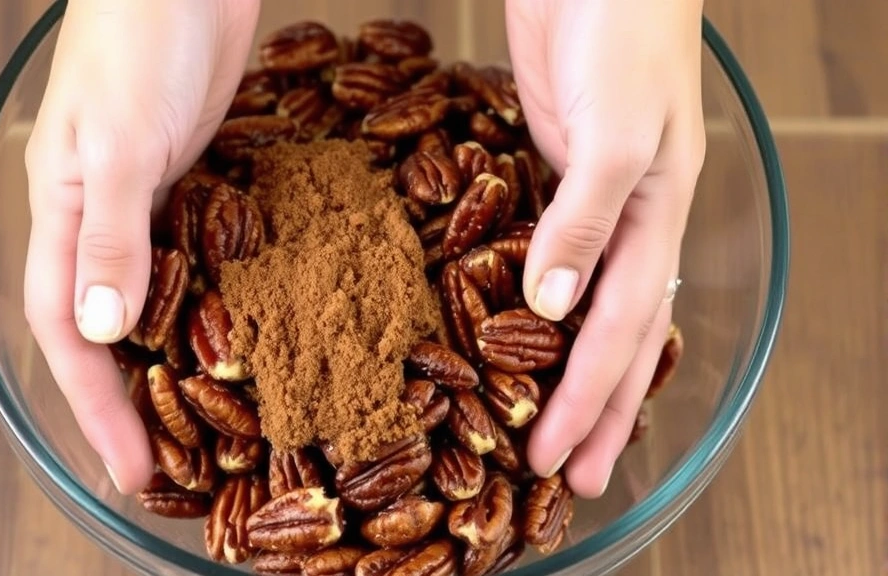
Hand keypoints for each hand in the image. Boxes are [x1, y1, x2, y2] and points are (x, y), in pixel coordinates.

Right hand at [23, 0, 259, 493]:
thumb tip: (99, 328)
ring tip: (206, 414)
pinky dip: (213, 295)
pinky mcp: (194, 176)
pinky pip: (198, 254)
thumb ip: (110, 232)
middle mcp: (100, 214)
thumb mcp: (119, 138)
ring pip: (155, 295)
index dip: (94, 403)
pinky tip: (242, 325)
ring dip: (175, 354)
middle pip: (107, 324)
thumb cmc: (139, 33)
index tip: (129, 463)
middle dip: (131, 396)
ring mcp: (149, 196)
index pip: (64, 328)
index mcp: (61, 209)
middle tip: (168, 462)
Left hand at [505, 0, 705, 497]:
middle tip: (562, 474)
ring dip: (562, 361)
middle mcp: (626, 217)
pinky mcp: (546, 165)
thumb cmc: (626, 27)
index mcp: (657, 215)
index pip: (623, 332)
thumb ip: (587, 218)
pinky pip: (539, 245)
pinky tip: (512, 317)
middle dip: (590, 406)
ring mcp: (586, 194)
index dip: (591, 400)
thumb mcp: (618, 130)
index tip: (559, 460)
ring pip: (581, 298)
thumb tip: (555, 307)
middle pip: (612, 332)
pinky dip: (527, 291)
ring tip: (542, 414)